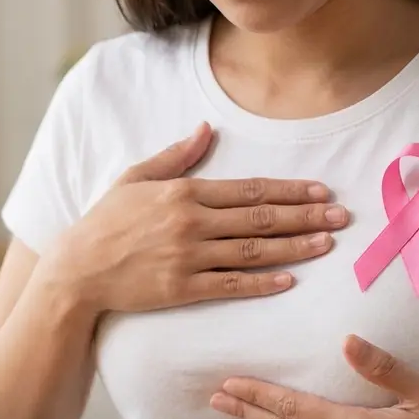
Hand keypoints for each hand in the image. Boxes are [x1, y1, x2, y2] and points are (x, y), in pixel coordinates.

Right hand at [45, 123, 349, 314]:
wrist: (78, 270)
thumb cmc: (105, 222)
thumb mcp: (136, 178)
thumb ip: (176, 156)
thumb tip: (205, 129)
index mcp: (184, 192)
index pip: (249, 190)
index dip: (289, 191)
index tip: (320, 191)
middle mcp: (191, 223)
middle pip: (260, 219)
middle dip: (305, 216)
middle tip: (341, 216)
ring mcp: (188, 258)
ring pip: (252, 251)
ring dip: (294, 247)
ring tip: (327, 243)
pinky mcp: (182, 289)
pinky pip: (230, 285)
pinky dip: (261, 283)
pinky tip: (289, 280)